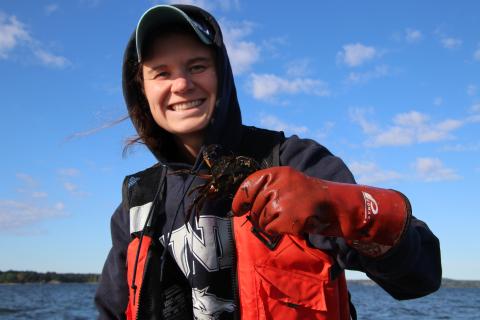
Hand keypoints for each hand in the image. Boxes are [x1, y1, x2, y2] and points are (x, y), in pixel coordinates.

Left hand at [232, 166, 410, 255]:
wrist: (337, 205)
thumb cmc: (310, 196)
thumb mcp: (289, 182)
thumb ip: (268, 188)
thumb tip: (242, 205)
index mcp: (278, 173)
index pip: (248, 185)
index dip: (239, 199)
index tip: (237, 209)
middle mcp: (279, 184)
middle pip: (254, 206)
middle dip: (258, 216)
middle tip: (271, 218)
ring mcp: (284, 201)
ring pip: (261, 219)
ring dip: (268, 225)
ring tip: (285, 220)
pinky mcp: (289, 218)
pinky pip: (270, 229)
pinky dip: (276, 232)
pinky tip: (289, 226)